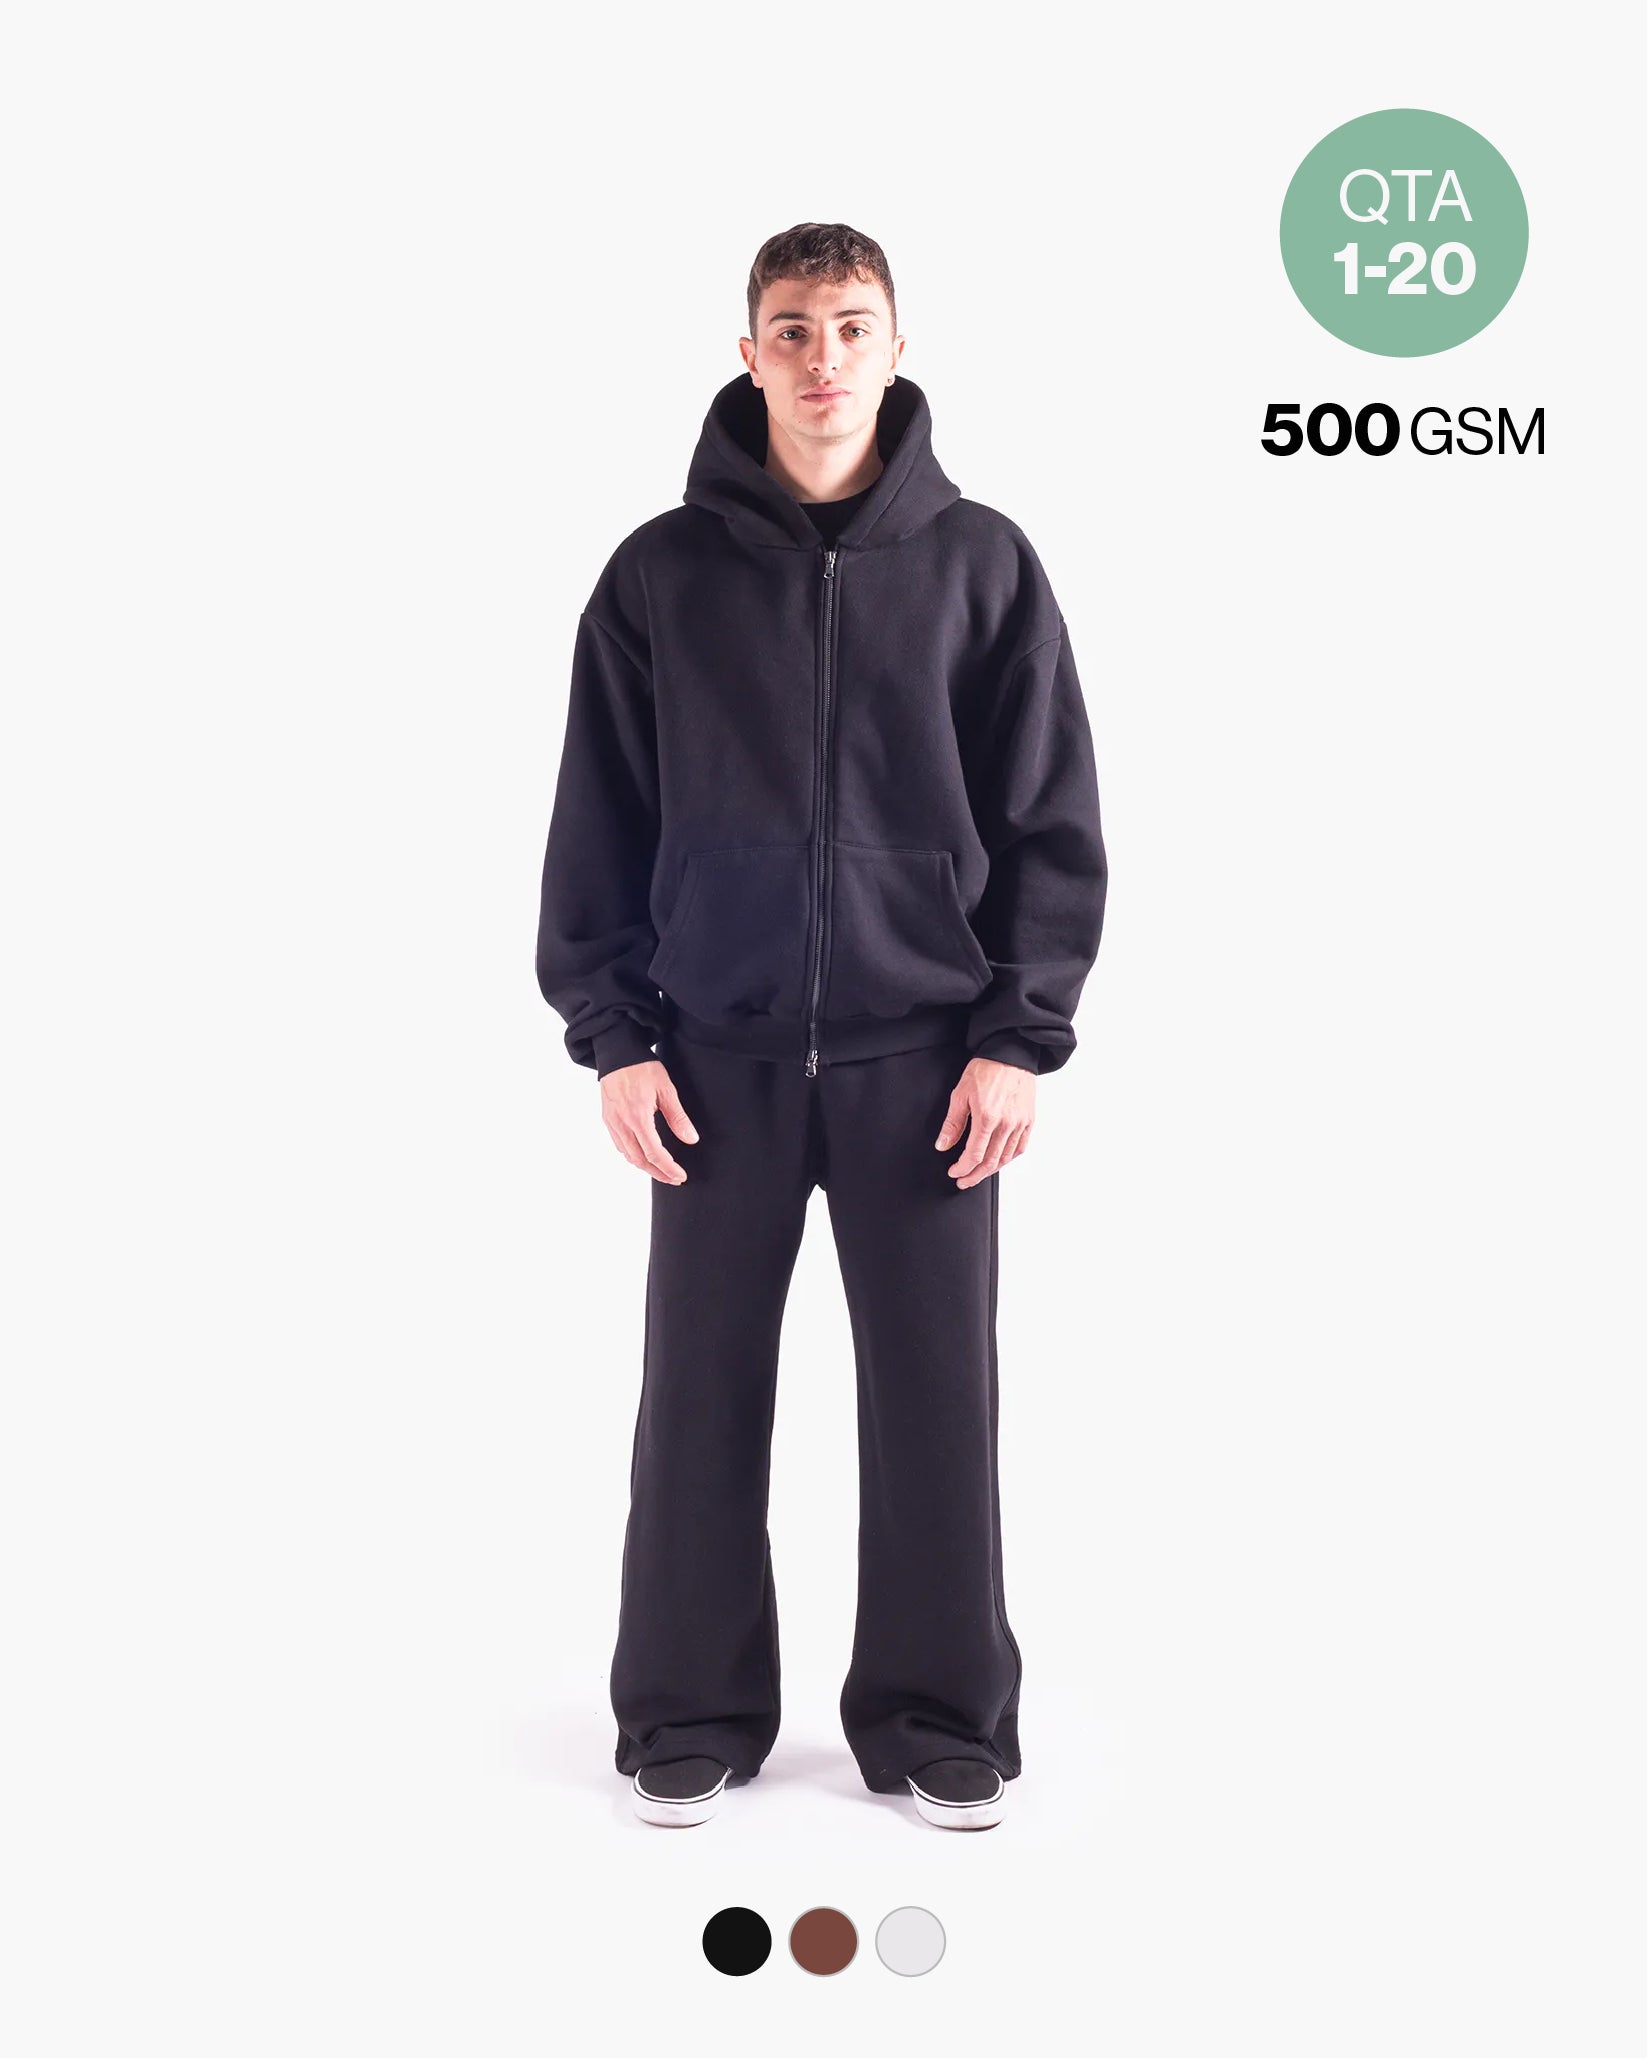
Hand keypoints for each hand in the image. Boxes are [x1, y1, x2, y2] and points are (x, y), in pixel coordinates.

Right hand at [600, 1060, 699, 1182]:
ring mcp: (612, 1123)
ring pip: (628, 1155)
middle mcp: (622, 1124)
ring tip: (661, 1171)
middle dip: (658, 1173)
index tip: (680, 1176)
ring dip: (645, 1167)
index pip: (654, 1153)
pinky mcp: (607, 1119)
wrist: (617, 1053)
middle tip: (674, 1179)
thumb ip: (678, 1117)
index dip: (668, 1168)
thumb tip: (691, 1139)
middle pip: (640, 1160)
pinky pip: (619, 1145)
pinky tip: (642, 1156)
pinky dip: (632, 1156)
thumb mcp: (666, 1090)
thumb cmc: (642, 1068)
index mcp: (638, 1117)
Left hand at [935, 1057, 1035, 1189]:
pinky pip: (1020, 1148)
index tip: (954, 1172)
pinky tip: (999, 1161)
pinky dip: (1008, 1159)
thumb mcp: (960, 1094)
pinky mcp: (1029, 1121)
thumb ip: (952, 1123)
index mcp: (987, 1118)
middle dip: (974, 1175)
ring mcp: (1020, 1124)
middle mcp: (1006, 1124)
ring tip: (978, 1174)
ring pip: (1005, 1158)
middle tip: (963, 1180)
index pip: (974, 1155)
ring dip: (990, 1171)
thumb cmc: (986, 1070)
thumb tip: (942, 1145)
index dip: (962, 1168)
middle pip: (990, 1162)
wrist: (1011, 1054)